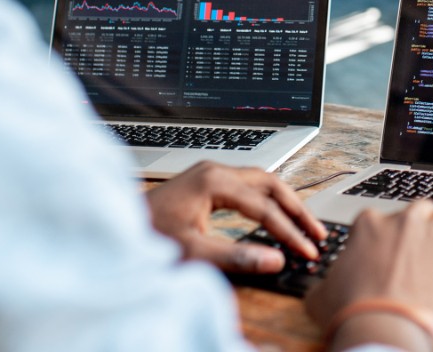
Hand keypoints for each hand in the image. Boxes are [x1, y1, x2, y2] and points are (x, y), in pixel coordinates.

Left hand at [145, 161, 326, 273]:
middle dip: (297, 210)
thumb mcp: (193, 252)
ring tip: (304, 225)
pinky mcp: (204, 183)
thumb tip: (275, 260)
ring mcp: (209, 174)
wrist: (115, 227)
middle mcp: (214, 171)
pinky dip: (267, 201)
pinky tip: (274, 216)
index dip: (290, 231)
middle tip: (317, 234)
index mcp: (214, 182)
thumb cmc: (146, 236)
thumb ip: (236, 257)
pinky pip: (247, 186)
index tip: (307, 251)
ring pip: (261, 182)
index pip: (265, 207)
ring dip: (284, 203)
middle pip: (271, 184)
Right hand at [305, 200, 432, 350]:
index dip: (384, 236)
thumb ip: (324, 282)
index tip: (385, 252)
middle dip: (418, 225)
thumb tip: (321, 289)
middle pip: (419, 209)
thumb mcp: (321, 294)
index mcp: (369, 224)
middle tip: (416, 248)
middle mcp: (403, 222)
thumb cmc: (351, 312)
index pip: (380, 217)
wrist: (382, 330)